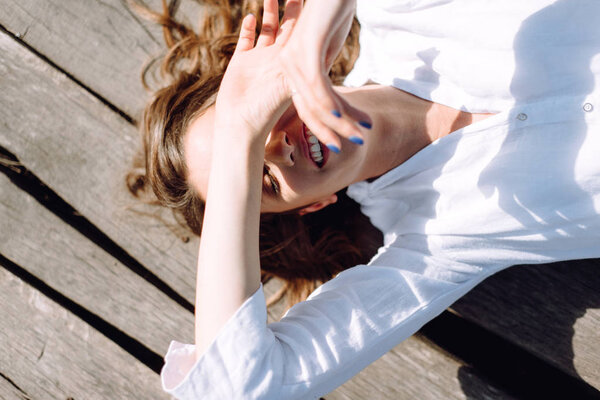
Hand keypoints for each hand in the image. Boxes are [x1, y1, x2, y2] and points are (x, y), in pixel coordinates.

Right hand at [214, 0, 301, 140]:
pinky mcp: (241, 62)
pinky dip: (249, 28)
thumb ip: (305, 70)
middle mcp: (278, 61)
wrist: (241, 124)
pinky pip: (246, 40)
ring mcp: (259, 61)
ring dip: (269, 12)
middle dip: (292, 9)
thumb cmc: (267, 110)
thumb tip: (324, 54)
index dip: (308, 18)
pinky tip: (251, 15)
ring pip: (267, 30)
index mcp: (292, 65)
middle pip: (288, 29)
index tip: (312, 3)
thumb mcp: (291, 85)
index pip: (304, 35)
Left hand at [279, 0, 371, 151]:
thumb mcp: (327, 46)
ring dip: (340, 120)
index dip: (325, 128)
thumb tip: (329, 90)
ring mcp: (296, 59)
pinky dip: (329, 101)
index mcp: (294, 69)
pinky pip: (317, 83)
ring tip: (359, 134)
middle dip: (332, 131)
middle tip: (351, 146)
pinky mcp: (307, 49)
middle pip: (310, 109)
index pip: (308, 107)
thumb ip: (324, 69)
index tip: (343, 142)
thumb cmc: (331, 11)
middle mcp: (289, 67)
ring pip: (316, 101)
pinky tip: (338, 116)